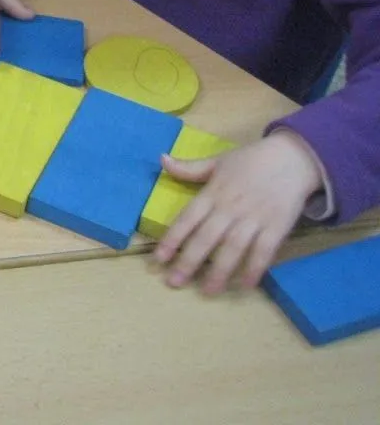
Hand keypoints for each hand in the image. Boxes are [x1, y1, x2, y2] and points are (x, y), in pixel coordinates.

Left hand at [153, 132, 322, 293]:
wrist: (292, 158)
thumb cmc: (251, 161)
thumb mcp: (217, 161)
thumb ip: (189, 167)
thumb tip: (161, 160)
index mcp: (213, 192)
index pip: (187, 218)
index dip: (172, 239)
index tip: (159, 259)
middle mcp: (230, 207)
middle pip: (206, 238)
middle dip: (189, 261)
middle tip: (174, 282)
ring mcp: (254, 218)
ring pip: (233, 248)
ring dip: (219, 271)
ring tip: (207, 291)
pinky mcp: (277, 227)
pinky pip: (263, 251)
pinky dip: (254, 269)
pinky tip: (244, 285)